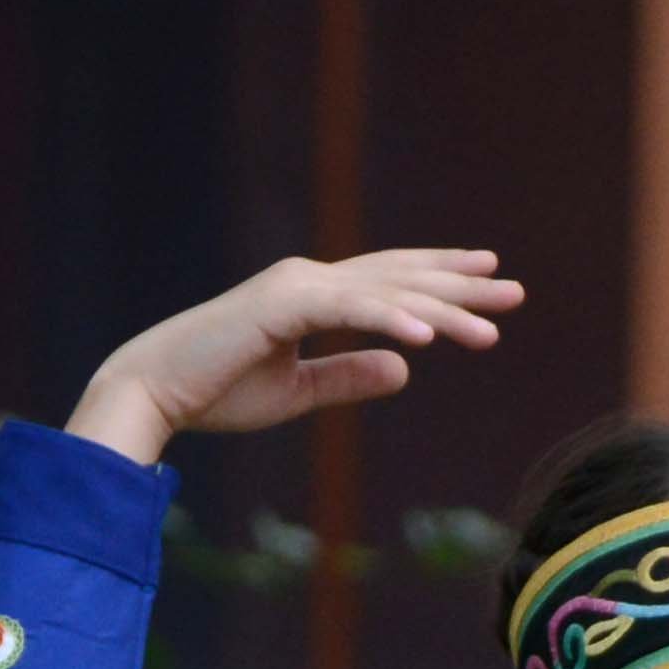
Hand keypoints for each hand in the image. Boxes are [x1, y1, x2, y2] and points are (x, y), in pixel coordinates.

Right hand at [67, 248, 522, 462]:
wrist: (154, 391)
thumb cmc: (215, 392)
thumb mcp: (297, 391)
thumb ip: (348, 376)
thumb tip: (402, 369)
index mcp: (311, 294)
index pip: (389, 280)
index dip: (439, 277)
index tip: (488, 277)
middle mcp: (308, 280)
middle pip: (399, 278)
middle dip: (460, 284)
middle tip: (515, 292)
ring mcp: (296, 286)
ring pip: (385, 293)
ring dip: (441, 309)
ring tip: (491, 327)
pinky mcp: (282, 305)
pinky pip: (349, 310)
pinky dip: (391, 320)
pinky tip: (429, 337)